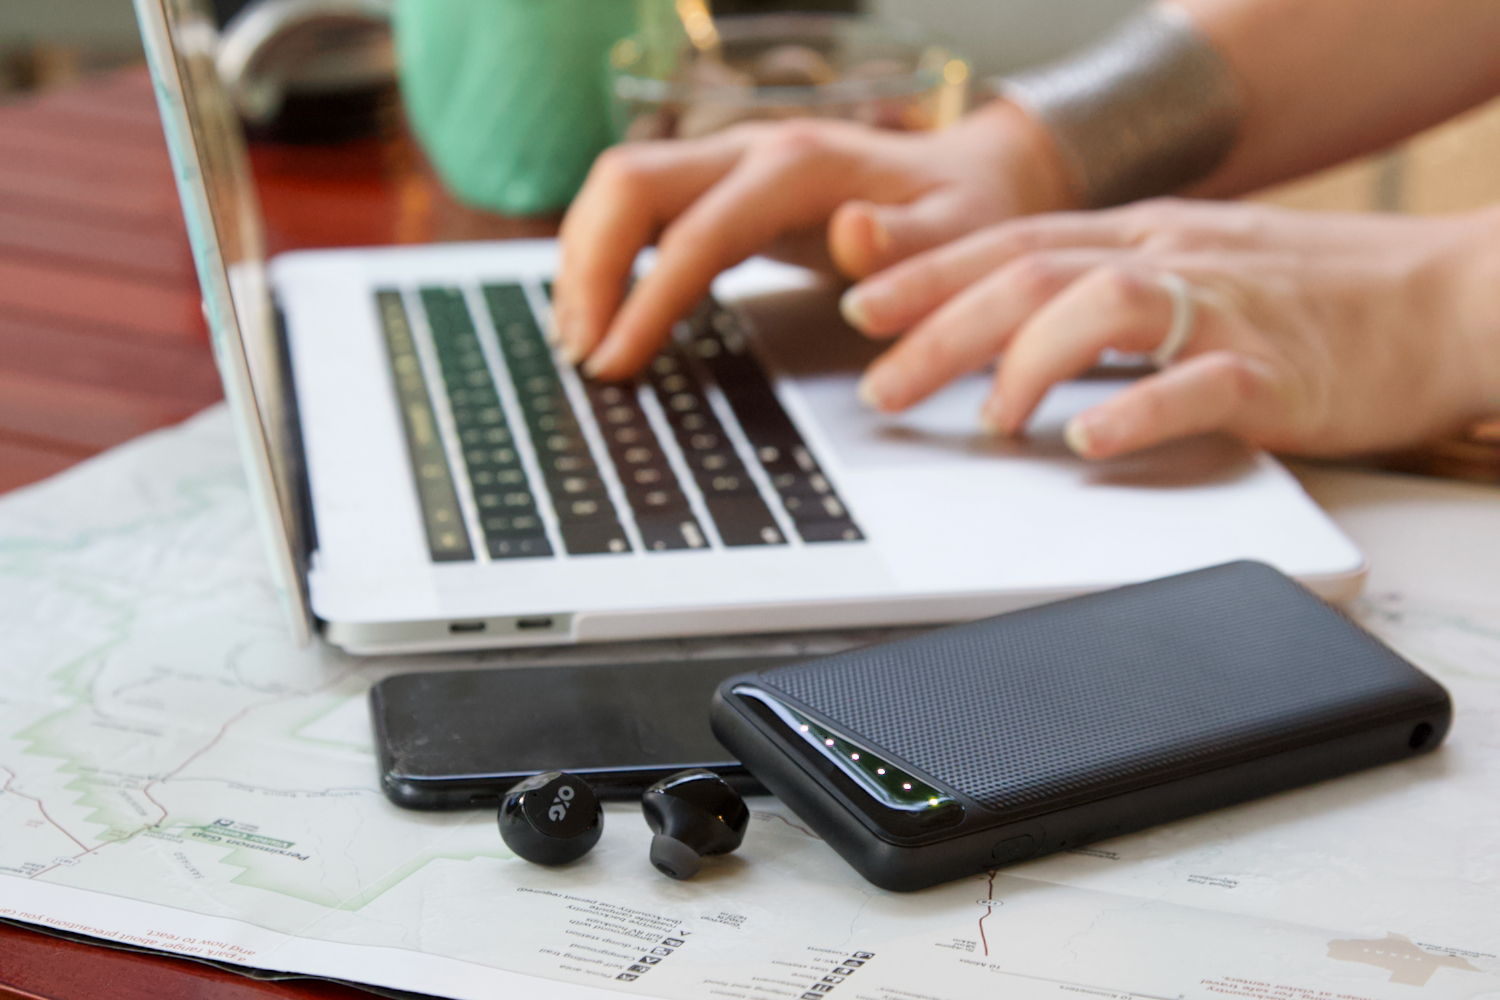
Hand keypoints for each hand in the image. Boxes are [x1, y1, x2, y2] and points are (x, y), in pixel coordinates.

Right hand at [552, 100, 1072, 379]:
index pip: (693, 233)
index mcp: (799, 167)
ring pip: (619, 187)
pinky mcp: (720, 180)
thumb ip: (907, 247)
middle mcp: (750, 148)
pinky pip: (638, 205)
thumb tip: (851, 235)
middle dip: (588, 270)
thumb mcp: (960, 238)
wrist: (973, 176)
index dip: (643, 301)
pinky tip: (604, 309)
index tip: (614, 363)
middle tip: (581, 353)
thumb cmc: (963, 216)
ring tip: (579, 339)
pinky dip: (607, 254)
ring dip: (585, 261)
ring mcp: (729, 158)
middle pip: (627, 183)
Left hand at [841, 200, 1499, 458]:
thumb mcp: (1190, 271)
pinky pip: (1200, 383)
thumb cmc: (1315, 297)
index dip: (928, 272)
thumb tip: (1008, 332)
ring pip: (1100, 306)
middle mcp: (1170, 259)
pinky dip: (1138, 408)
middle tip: (882, 389)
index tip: (860, 307)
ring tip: (987, 420)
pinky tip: (1092, 439)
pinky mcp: (1278, 370)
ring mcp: (1223, 310)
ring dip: (1026, 361)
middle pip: (1031, 273)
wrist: (1450, 297)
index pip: (1013, 240)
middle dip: (941, 328)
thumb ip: (1103, 293)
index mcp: (1142, 238)